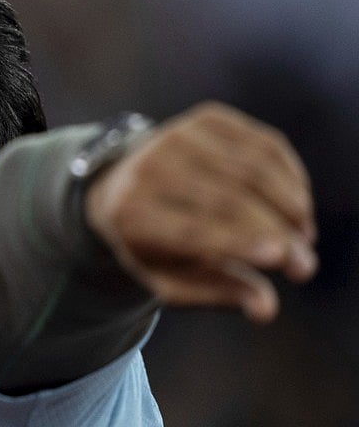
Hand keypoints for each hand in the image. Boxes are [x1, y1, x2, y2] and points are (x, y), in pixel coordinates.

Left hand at [84, 102, 317, 322]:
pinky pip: (264, 145)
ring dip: (289, 205)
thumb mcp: (170, 276)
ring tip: (304, 237)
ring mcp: (177, 136)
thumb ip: (215, 292)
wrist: (123, 182)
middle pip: (226, 200)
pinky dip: (290, 175)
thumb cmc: (153, 241)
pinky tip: (297, 204)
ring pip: (252, 169)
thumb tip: (266, 311)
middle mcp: (149, 167)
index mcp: (131, 213)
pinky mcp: (206, 118)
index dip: (237, 242)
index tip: (281, 257)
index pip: (190, 229)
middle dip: (275, 233)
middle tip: (305, 265)